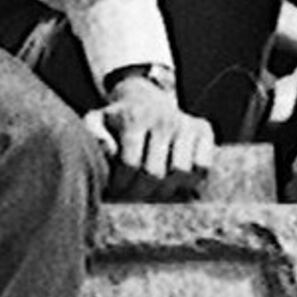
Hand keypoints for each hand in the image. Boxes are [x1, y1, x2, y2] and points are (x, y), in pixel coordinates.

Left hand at [91, 68, 213, 193]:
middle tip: (133, 198)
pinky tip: (175, 182)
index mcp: (135, 118)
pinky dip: (191, 180)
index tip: (116, 192)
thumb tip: (108, 150)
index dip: (122, 185)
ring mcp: (185, 123)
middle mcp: (163, 119)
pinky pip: (203, 166)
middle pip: (155, 172)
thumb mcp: (97, 121)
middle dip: (141, 192)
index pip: (130, 164)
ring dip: (166, 190)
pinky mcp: (203, 129)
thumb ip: (94, 135)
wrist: (145, 98)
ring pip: (181, 172)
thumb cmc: (118, 120)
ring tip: (154, 192)